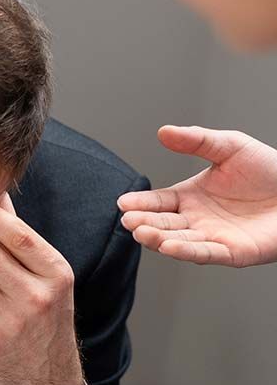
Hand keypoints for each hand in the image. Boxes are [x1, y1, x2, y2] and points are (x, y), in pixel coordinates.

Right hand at [117, 126, 276, 266]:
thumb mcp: (230, 147)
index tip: (123, 203)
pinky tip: (169, 245)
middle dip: (143, 223)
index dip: (140, 204)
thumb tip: (164, 131)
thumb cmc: (270, 170)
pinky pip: (204, 253)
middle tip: (128, 220)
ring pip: (178, 241)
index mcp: (191, 197)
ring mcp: (211, 238)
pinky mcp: (230, 253)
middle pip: (162, 224)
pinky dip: (185, 250)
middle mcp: (196, 220)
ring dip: (158, 238)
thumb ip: (196, 140)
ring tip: (142, 232)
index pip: (158, 202)